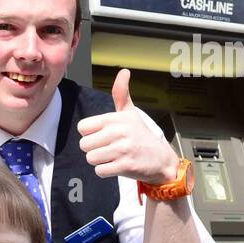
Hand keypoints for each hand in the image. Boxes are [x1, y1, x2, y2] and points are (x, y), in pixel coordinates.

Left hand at [77, 69, 180, 184]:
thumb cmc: (141, 136)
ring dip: (100, 161)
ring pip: (91, 158)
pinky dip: (106, 171)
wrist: (161, 159)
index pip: (82, 127)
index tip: (103, 135)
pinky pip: (100, 171)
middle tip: (109, 148)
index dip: (90, 134)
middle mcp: (118, 132)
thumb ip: (121, 94)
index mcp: (116, 118)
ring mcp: (122, 149)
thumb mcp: (130, 112)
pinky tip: (117, 165)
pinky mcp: (125, 165)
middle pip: (84, 145)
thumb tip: (124, 71)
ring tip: (114, 156)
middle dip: (94, 149)